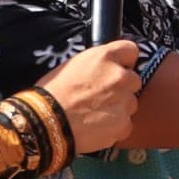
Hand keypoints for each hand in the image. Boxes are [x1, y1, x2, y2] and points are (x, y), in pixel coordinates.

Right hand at [38, 41, 145, 158]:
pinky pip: (125, 124)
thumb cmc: (52, 94)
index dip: (124, 61)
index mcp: (105, 57)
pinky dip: (115, 128)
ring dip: (119, 108)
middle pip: (133, 80)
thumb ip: (96, 64)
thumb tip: (106, 68)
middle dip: (122, 88)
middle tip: (102, 97)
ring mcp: (123, 100)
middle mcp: (119, 76)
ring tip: (95, 114)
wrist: (44, 122)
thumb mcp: (73, 65)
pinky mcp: (123, 123)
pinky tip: (97, 128)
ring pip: (130, 103)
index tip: (119, 68)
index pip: (130, 50)